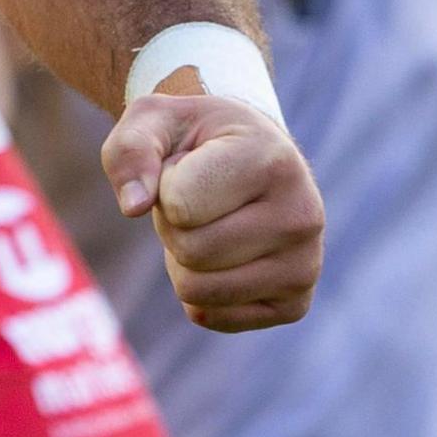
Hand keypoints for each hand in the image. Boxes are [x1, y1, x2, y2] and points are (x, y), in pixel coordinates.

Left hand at [100, 90, 324, 331]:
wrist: (252, 158)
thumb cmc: (197, 139)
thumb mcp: (156, 120)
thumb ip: (131, 150)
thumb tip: (133, 206)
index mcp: (272, 159)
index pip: (179, 205)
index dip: (163, 187)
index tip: (188, 167)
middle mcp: (301, 214)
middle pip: (189, 251)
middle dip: (173, 226)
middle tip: (197, 200)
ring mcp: (305, 265)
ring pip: (197, 291)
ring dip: (184, 260)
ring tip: (211, 224)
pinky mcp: (296, 303)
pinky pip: (213, 317)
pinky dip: (201, 291)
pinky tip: (226, 254)